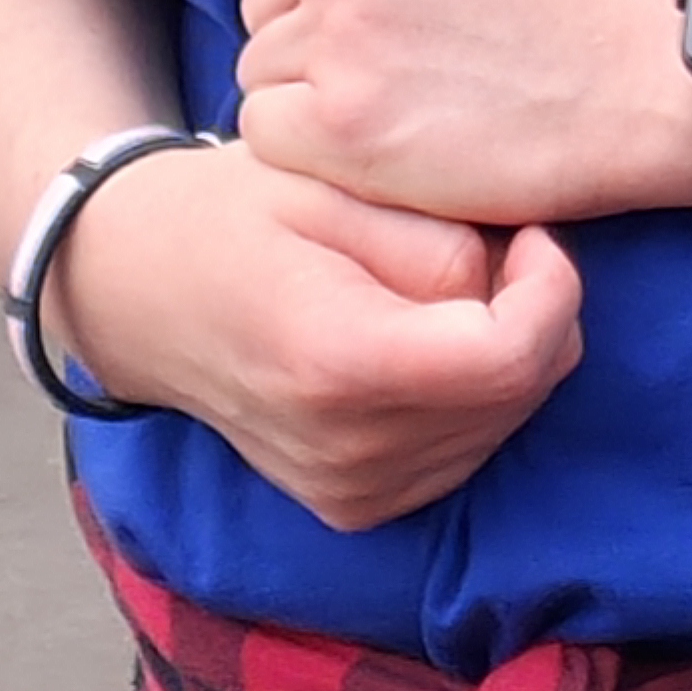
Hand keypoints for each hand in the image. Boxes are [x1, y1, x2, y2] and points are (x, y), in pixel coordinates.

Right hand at [50, 129, 590, 532]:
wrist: (139, 291)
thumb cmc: (233, 214)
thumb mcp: (330, 184)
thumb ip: (431, 239)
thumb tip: (507, 285)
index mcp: (336, 364)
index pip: (510, 358)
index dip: (552, 287)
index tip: (531, 232)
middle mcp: (346, 453)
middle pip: (520, 392)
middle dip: (535, 310)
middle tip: (491, 244)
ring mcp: (347, 494)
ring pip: (506, 422)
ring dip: (508, 350)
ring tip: (448, 286)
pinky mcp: (353, 506)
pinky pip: (468, 449)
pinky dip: (476, 391)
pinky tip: (430, 336)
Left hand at [236, 0, 684, 228]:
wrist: (643, 67)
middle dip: (314, 25)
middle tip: (402, 53)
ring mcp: (336, 30)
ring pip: (263, 64)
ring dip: (314, 89)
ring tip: (403, 97)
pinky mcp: (341, 122)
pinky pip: (265, 131)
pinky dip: (310, 147)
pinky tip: (380, 138)